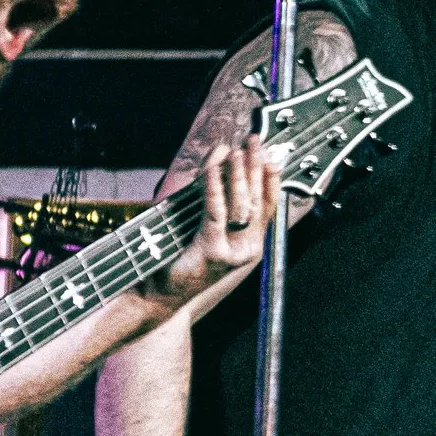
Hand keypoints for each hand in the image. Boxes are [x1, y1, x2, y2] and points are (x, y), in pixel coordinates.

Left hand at [152, 144, 281, 306]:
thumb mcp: (210, 228)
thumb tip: (225, 162)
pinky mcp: (213, 252)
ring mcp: (233, 253)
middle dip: (255, 167)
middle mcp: (248, 249)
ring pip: (240, 205)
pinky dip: (213, 187)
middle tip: (253, 142)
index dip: (270, 178)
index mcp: (252, 244)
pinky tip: (212, 169)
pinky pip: (215, 212)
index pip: (269, 206)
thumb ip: (221, 201)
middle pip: (256, 201)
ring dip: (237, 174)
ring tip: (235, 151)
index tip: (269, 154)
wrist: (164, 294)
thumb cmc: (185, 259)